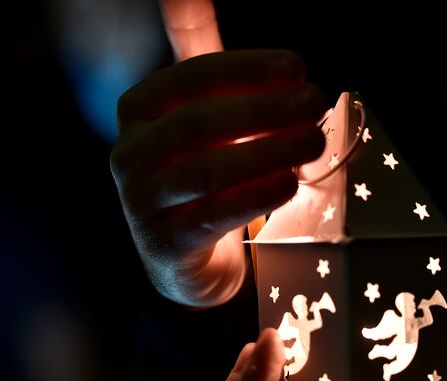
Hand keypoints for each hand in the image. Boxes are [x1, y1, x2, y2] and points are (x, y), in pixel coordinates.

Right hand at [110, 50, 326, 306]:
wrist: (186, 258)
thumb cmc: (199, 174)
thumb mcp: (198, 113)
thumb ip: (199, 56)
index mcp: (139, 112)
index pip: (190, 79)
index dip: (244, 70)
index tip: (296, 68)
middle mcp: (130, 155)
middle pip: (197, 124)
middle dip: (263, 111)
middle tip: (315, 104)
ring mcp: (142, 203)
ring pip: (205, 171)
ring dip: (266, 153)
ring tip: (314, 141)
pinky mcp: (164, 244)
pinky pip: (211, 216)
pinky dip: (254, 197)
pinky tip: (290, 183)